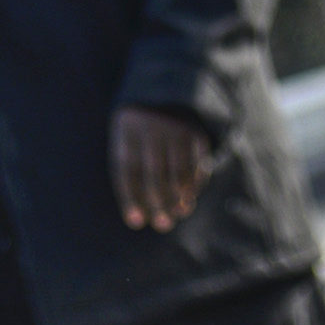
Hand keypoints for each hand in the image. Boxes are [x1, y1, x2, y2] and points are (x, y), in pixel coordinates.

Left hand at [111, 106, 210, 232]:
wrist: (165, 101)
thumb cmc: (139, 138)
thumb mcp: (128, 149)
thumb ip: (131, 181)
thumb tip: (138, 220)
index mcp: (127, 126)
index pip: (128, 168)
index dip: (131, 198)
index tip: (136, 222)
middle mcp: (151, 124)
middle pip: (154, 172)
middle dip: (158, 202)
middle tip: (163, 224)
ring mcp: (176, 127)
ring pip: (178, 171)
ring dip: (179, 197)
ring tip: (178, 214)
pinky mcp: (196, 133)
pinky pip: (196, 166)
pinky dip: (194, 185)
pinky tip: (189, 199)